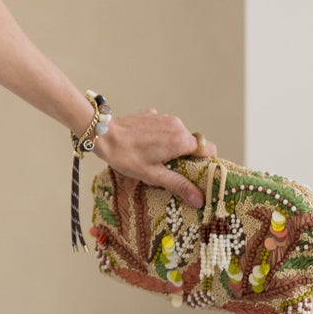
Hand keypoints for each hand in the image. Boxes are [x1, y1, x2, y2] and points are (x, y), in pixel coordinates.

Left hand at [92, 109, 215, 208]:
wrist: (104, 135)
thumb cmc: (127, 157)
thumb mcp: (153, 175)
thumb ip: (179, 185)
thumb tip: (199, 199)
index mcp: (181, 140)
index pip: (209, 150)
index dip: (206, 163)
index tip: (198, 173)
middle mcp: (178, 125)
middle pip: (192, 143)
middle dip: (186, 157)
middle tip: (171, 170)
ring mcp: (165, 117)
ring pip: (177, 134)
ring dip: (171, 146)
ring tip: (154, 158)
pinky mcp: (153, 114)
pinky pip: (163, 127)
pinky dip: (159, 136)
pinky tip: (145, 145)